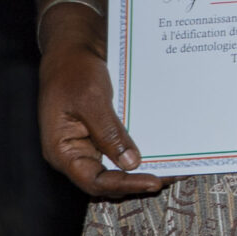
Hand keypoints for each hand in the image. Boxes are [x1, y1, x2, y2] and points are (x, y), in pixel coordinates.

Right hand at [38, 21, 168, 199]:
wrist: (72, 50)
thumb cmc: (73, 71)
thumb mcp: (91, 100)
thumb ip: (108, 132)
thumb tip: (130, 162)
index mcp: (63, 150)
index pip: (94, 181)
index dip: (124, 185)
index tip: (154, 181)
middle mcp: (75, 153)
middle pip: (107, 180)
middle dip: (138, 181)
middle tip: (172, 176)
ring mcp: (88, 145)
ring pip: (115, 168)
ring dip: (143, 170)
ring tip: (174, 168)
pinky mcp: (100, 134)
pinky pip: (120, 150)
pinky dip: (140, 153)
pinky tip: (163, 150)